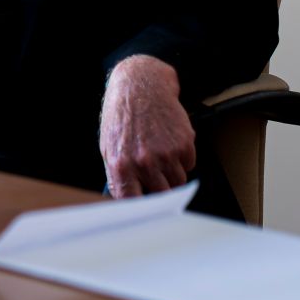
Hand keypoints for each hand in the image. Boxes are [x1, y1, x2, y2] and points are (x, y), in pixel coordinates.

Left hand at [100, 55, 195, 197]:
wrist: (141, 87)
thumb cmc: (122, 117)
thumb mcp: (110, 146)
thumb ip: (119, 174)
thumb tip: (126, 199)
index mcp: (121, 165)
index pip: (132, 202)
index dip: (140, 210)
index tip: (145, 212)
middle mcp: (143, 163)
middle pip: (161, 195)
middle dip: (160, 189)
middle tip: (154, 175)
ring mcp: (166, 155)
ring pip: (178, 182)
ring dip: (172, 173)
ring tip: (159, 153)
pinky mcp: (184, 145)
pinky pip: (190, 166)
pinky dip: (183, 159)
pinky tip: (169, 141)